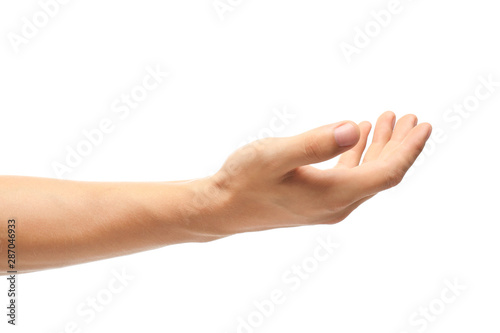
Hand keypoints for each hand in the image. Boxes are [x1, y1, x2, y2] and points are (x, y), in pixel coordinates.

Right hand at [198, 111, 431, 235]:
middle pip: (381, 174)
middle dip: (398, 145)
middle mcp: (337, 204)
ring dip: (379, 148)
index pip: (386, 173)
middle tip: (408, 117)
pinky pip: (348, 177)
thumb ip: (315, 144)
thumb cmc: (243, 181)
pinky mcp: (316, 200)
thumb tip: (355, 128)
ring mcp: (327, 204)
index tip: (422, 124)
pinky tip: (357, 138)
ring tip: (385, 120)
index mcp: (334, 195)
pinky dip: (357, 155)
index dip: (408, 149)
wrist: (222, 209)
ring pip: (365, 175)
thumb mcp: (275, 156)